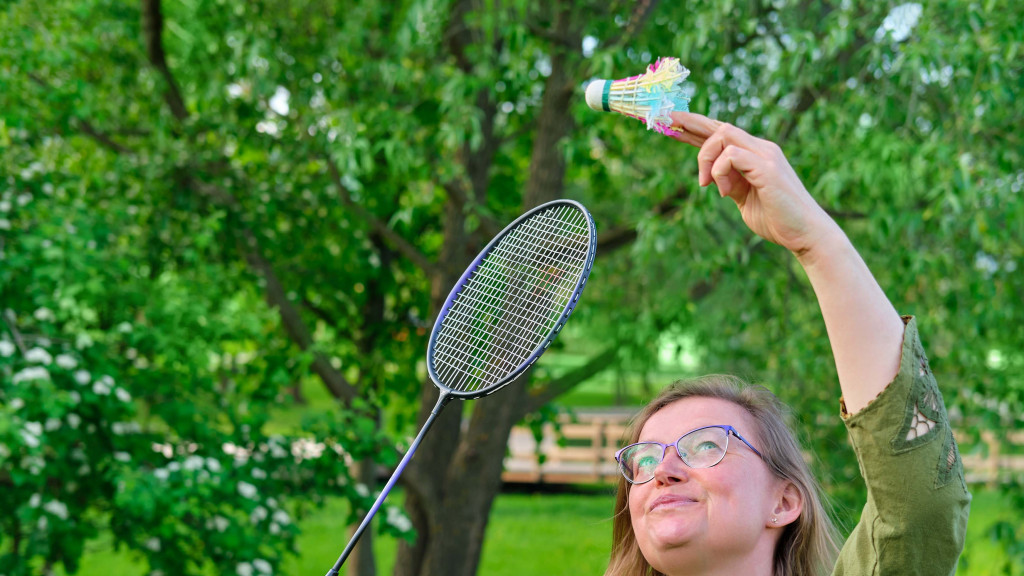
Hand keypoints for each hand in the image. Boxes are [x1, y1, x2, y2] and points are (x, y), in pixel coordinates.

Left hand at [668, 111, 838, 258]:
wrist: (806, 234)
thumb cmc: (777, 219)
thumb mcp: (744, 199)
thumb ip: (729, 184)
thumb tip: (713, 177)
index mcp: (755, 155)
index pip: (720, 135)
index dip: (695, 129)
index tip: (671, 125)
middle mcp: (760, 148)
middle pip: (719, 126)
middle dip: (689, 122)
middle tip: (666, 120)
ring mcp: (765, 155)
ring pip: (723, 135)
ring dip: (705, 157)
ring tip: (705, 184)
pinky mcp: (767, 168)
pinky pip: (731, 155)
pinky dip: (719, 172)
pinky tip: (723, 192)